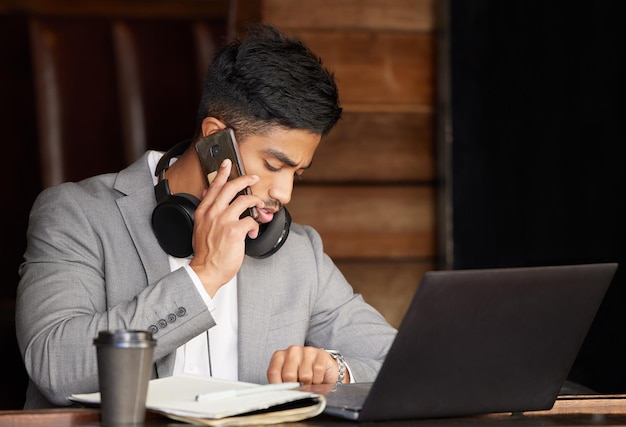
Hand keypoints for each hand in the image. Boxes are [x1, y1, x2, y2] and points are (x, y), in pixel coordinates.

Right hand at [189, 159, 263, 295]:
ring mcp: (224, 220)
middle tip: (253, 178)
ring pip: (244, 201)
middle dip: (244, 179)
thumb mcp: (199, 227)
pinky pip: (251, 220)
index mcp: (203, 212)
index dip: (222, 173)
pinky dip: (255, 226)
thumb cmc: (205, 253)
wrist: (205, 271)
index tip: (228, 164)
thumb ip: (205, 211)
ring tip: (258, 207)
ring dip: (255, 202)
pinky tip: (252, 233)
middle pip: (230, 188)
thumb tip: (208, 195)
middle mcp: (213, 213)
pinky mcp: (235, 230)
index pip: (213, 187)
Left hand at [267, 345, 348, 384]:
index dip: (279, 386)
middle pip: (289, 375)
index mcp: (279, 356)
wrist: (324, 370)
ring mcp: (307, 351)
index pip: (273, 372)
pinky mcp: (321, 354)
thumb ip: (281, 385)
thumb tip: (278, 395)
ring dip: (308, 384)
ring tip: (310, 381)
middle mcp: (292, 351)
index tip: (285, 392)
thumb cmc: (302, 376)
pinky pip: (318, 372)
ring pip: (305, 376)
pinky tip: (317, 377)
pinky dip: (318, 380)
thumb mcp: (287, 380)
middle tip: (300, 387)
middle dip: (296, 386)